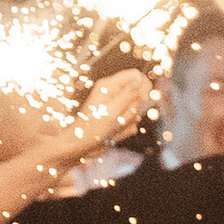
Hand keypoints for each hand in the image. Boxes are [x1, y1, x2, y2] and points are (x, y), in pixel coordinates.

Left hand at [25, 69, 152, 171]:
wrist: (80, 147)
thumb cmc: (91, 128)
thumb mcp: (112, 110)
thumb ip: (129, 95)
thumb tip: (141, 80)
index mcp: (109, 86)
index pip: (136, 76)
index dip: (144, 86)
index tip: (142, 99)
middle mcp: (113, 94)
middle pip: (139, 94)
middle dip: (135, 108)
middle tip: (121, 116)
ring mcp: (116, 108)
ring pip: (137, 111)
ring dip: (129, 121)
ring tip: (114, 127)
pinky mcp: (118, 120)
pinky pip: (133, 123)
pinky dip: (126, 130)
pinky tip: (113, 133)